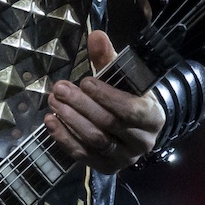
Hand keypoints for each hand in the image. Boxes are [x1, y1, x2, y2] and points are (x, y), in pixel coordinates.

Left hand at [45, 30, 164, 172]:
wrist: (134, 127)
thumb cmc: (129, 96)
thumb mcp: (124, 77)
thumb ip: (109, 59)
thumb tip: (96, 36)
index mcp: (153, 117)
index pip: (131, 109)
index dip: (106, 96)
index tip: (84, 81)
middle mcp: (143, 142)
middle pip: (109, 124)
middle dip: (81, 105)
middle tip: (59, 89)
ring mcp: (125, 158)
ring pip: (95, 141)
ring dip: (70, 120)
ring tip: (52, 102)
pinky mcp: (107, 168)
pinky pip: (83, 156)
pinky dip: (64, 139)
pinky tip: (50, 122)